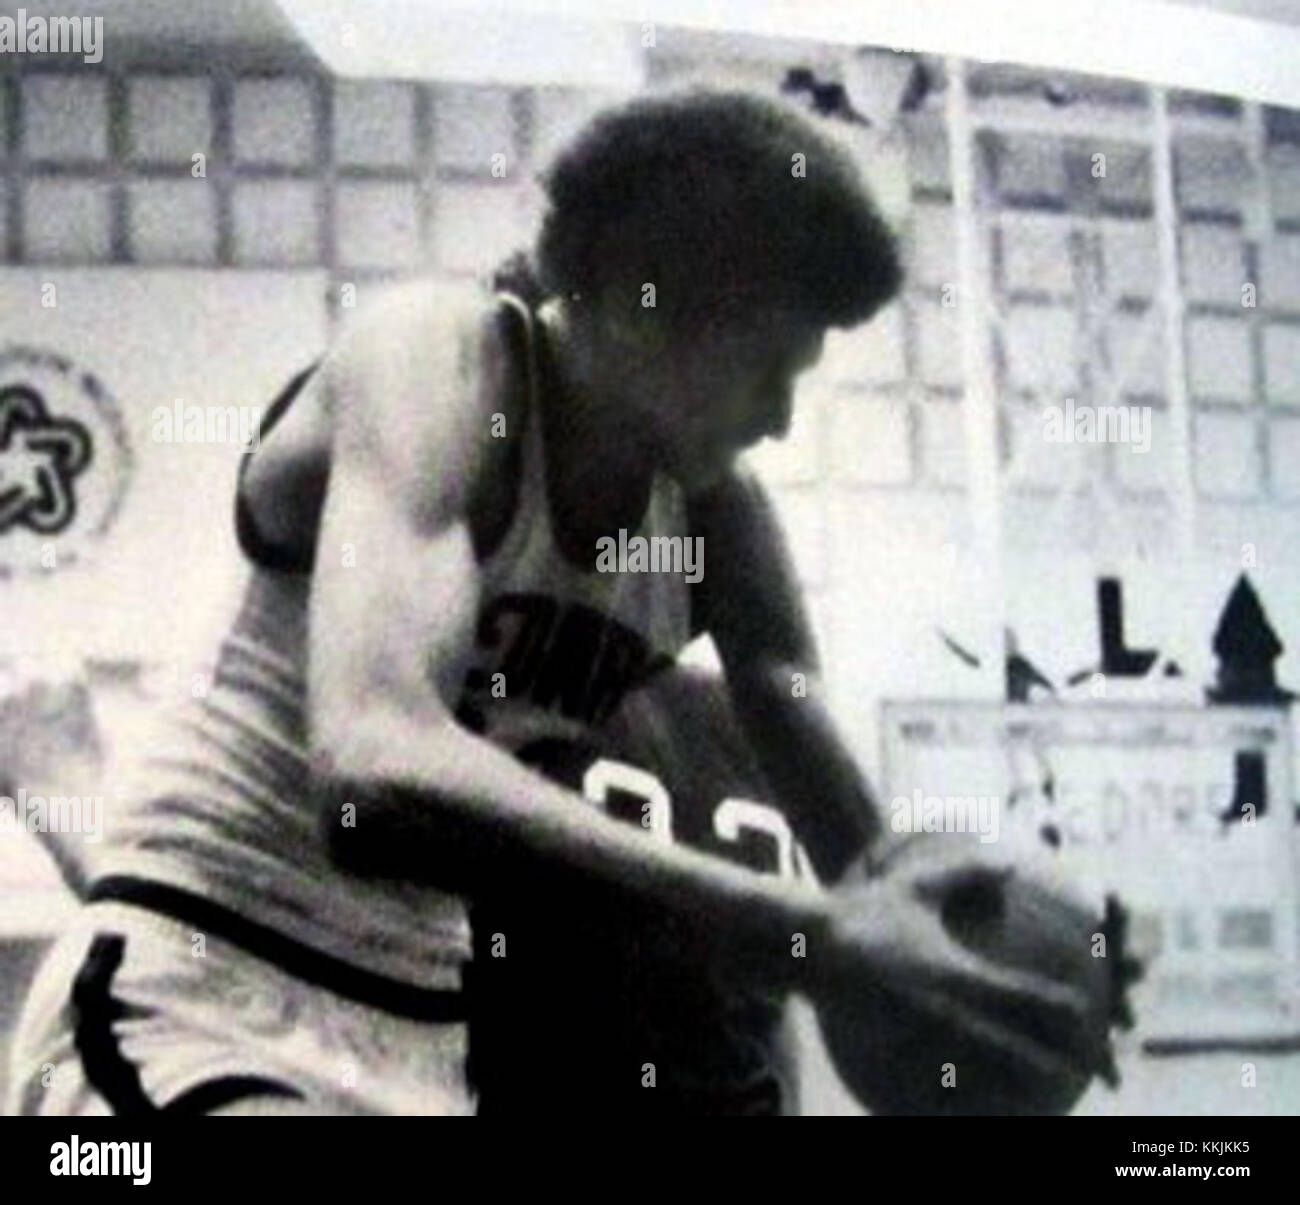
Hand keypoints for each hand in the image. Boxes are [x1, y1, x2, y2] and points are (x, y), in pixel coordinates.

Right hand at [813, 858, 1118, 1087]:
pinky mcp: (901, 1050)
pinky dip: (971, 1093)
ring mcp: (923, 1037)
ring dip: (1025, 1085)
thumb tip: (1010, 862)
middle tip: (1097, 1074)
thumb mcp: (916, 884)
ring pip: (984, 1072)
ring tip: (1059, 1096)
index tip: (1096, 1020)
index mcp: (955, 972)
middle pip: (1015, 1048)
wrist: (810, 948)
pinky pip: (941, 1080)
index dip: (1062, 1011)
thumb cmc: (863, 911)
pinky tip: (985, 1104)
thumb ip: (966, 873)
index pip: (1022, 997)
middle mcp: (946, 1011)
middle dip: (1060, 1064)